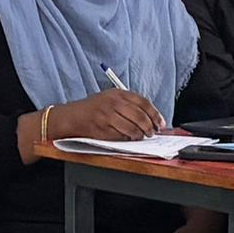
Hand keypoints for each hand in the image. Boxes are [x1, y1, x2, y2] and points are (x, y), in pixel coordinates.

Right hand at [40, 87, 160, 143]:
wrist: (73, 116)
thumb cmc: (94, 108)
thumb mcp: (111, 98)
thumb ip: (129, 104)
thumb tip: (150, 117)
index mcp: (118, 93)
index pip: (143, 102)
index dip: (155, 114)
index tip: (161, 123)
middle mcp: (113, 103)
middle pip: (140, 116)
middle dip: (149, 126)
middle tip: (152, 132)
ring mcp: (107, 116)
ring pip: (132, 128)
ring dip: (139, 135)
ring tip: (141, 136)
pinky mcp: (102, 129)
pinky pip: (121, 136)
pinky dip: (128, 139)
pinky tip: (129, 138)